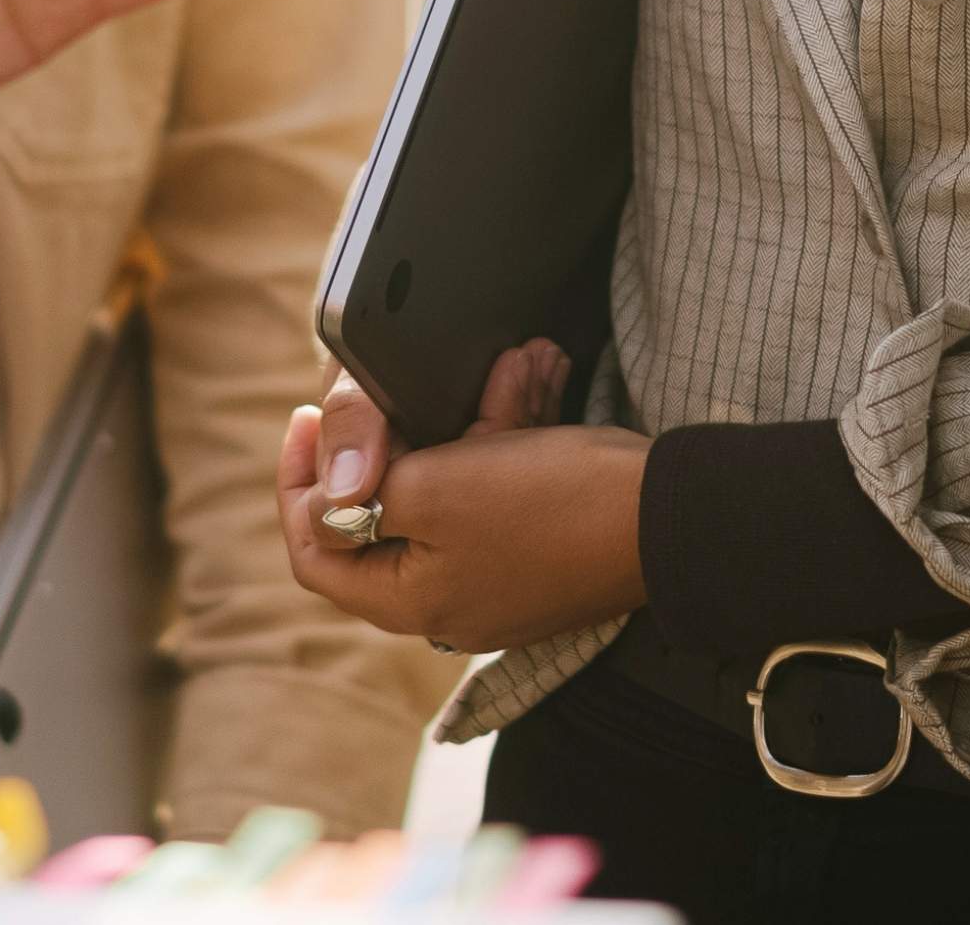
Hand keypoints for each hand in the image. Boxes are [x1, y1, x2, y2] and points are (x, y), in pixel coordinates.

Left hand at [281, 339, 647, 652]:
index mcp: (411, 600)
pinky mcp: (541, 552)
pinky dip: (509, 436)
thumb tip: (328, 501)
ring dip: (468, 420)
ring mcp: (499, 579)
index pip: (317, 551)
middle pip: (388, 513)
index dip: (299, 483)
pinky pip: (503, 487)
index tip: (308, 419)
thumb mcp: (435, 488)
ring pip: (453, 488)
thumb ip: (364, 493)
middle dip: (404, 433)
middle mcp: (450, 602)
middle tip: (407, 381)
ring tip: (503, 367)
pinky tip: (532, 379)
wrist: (670, 515)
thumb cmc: (550, 504)